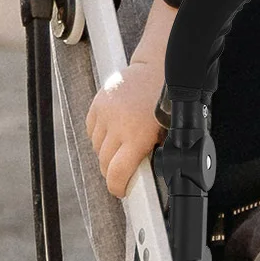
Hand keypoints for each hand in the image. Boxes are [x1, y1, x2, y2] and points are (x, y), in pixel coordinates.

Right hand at [85, 58, 165, 197]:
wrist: (157, 69)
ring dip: (106, 153)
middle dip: (112, 171)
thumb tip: (144, 172)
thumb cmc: (166, 102)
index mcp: (137, 136)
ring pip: (96, 147)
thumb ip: (154, 151)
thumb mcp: (167, 132)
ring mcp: (105, 113)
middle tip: (122, 172)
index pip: (117, 172)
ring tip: (120, 148)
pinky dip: (99, 136)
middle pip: (104, 162)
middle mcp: (118, 125)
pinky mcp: (98, 104)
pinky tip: (113, 133)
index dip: (117, 187)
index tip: (120, 191)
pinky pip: (92, 131)